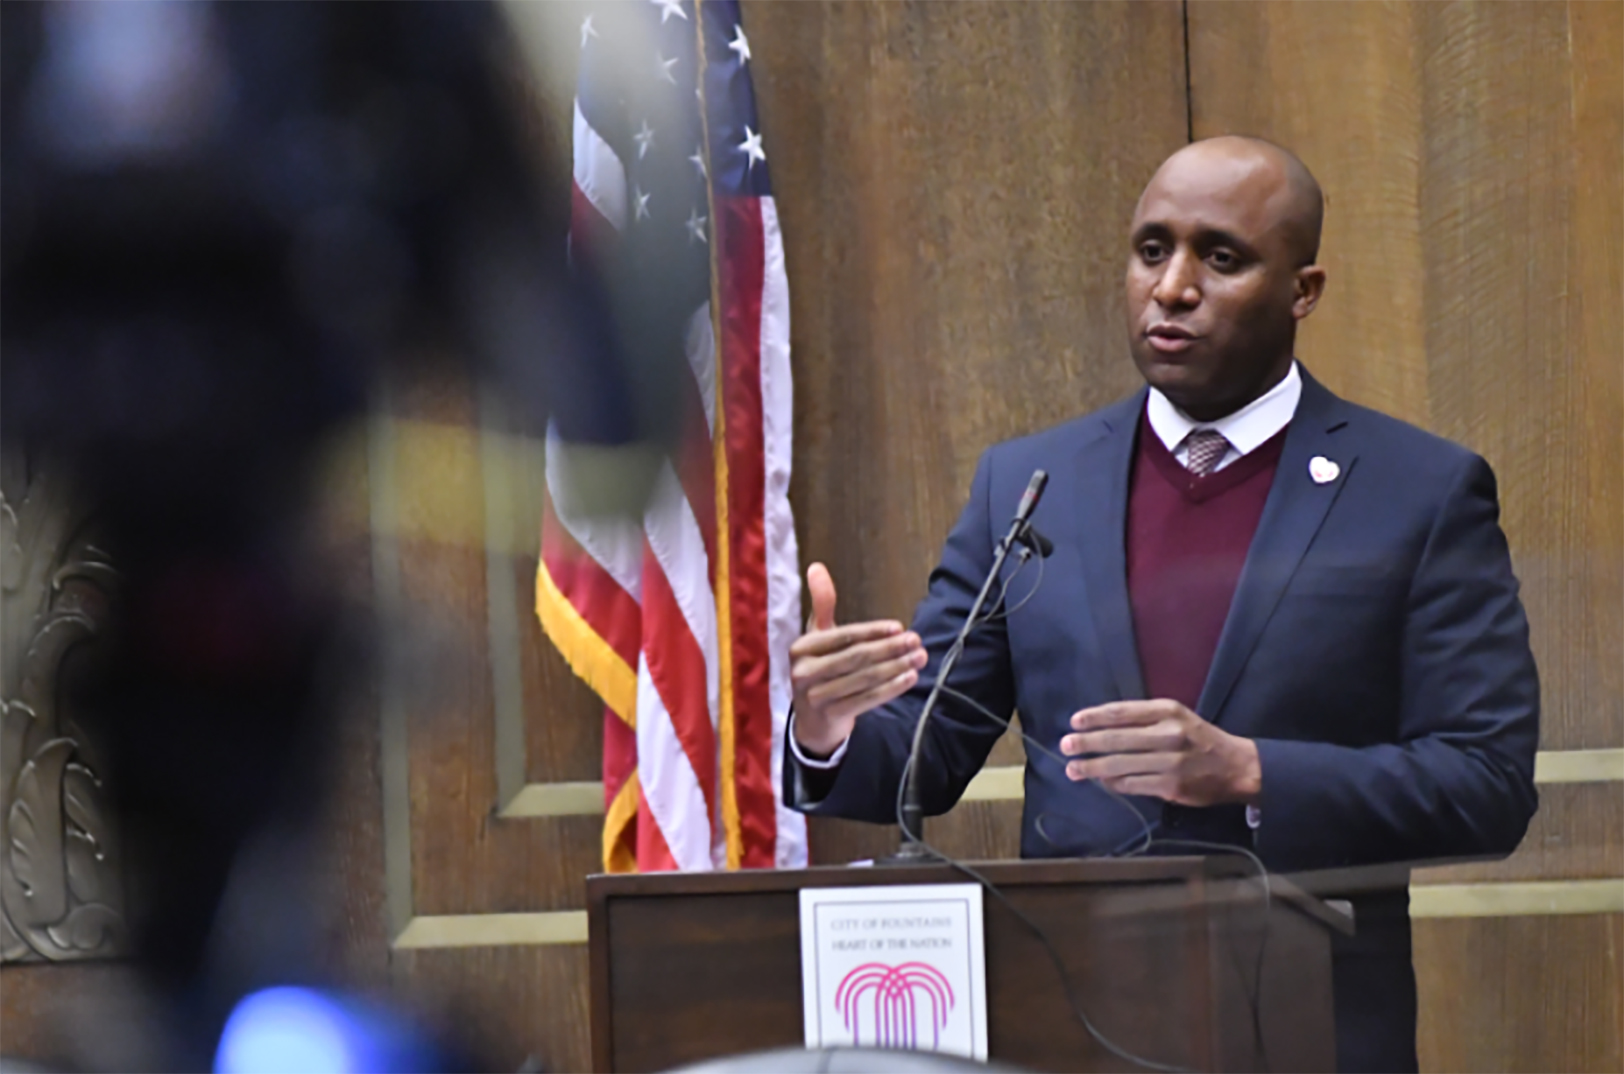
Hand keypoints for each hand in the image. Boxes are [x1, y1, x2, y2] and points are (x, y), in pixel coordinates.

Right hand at [789, 563, 926, 755]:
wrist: (812, 723)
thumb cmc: (819, 671)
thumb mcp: (817, 637)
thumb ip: (822, 604)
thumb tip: (817, 567)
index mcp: (801, 647)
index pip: (843, 636)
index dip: (873, 631)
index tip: (900, 628)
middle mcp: (804, 671)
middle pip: (856, 657)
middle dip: (890, 649)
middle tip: (916, 641)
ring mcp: (815, 696)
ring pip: (864, 678)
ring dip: (896, 667)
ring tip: (919, 658)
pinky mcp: (830, 716)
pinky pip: (867, 699)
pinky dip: (891, 689)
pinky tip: (910, 679)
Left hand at [1059, 699, 1260, 806]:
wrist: (1236, 767)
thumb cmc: (1199, 739)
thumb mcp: (1176, 717)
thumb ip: (1143, 719)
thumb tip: (1101, 727)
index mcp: (1168, 711)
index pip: (1122, 712)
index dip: (1095, 717)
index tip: (1074, 721)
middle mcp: (1168, 734)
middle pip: (1116, 739)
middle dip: (1086, 743)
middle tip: (1065, 745)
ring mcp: (1169, 762)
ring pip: (1120, 765)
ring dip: (1092, 768)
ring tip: (1073, 769)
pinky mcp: (1170, 786)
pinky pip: (1132, 785)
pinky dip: (1113, 784)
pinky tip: (1100, 782)